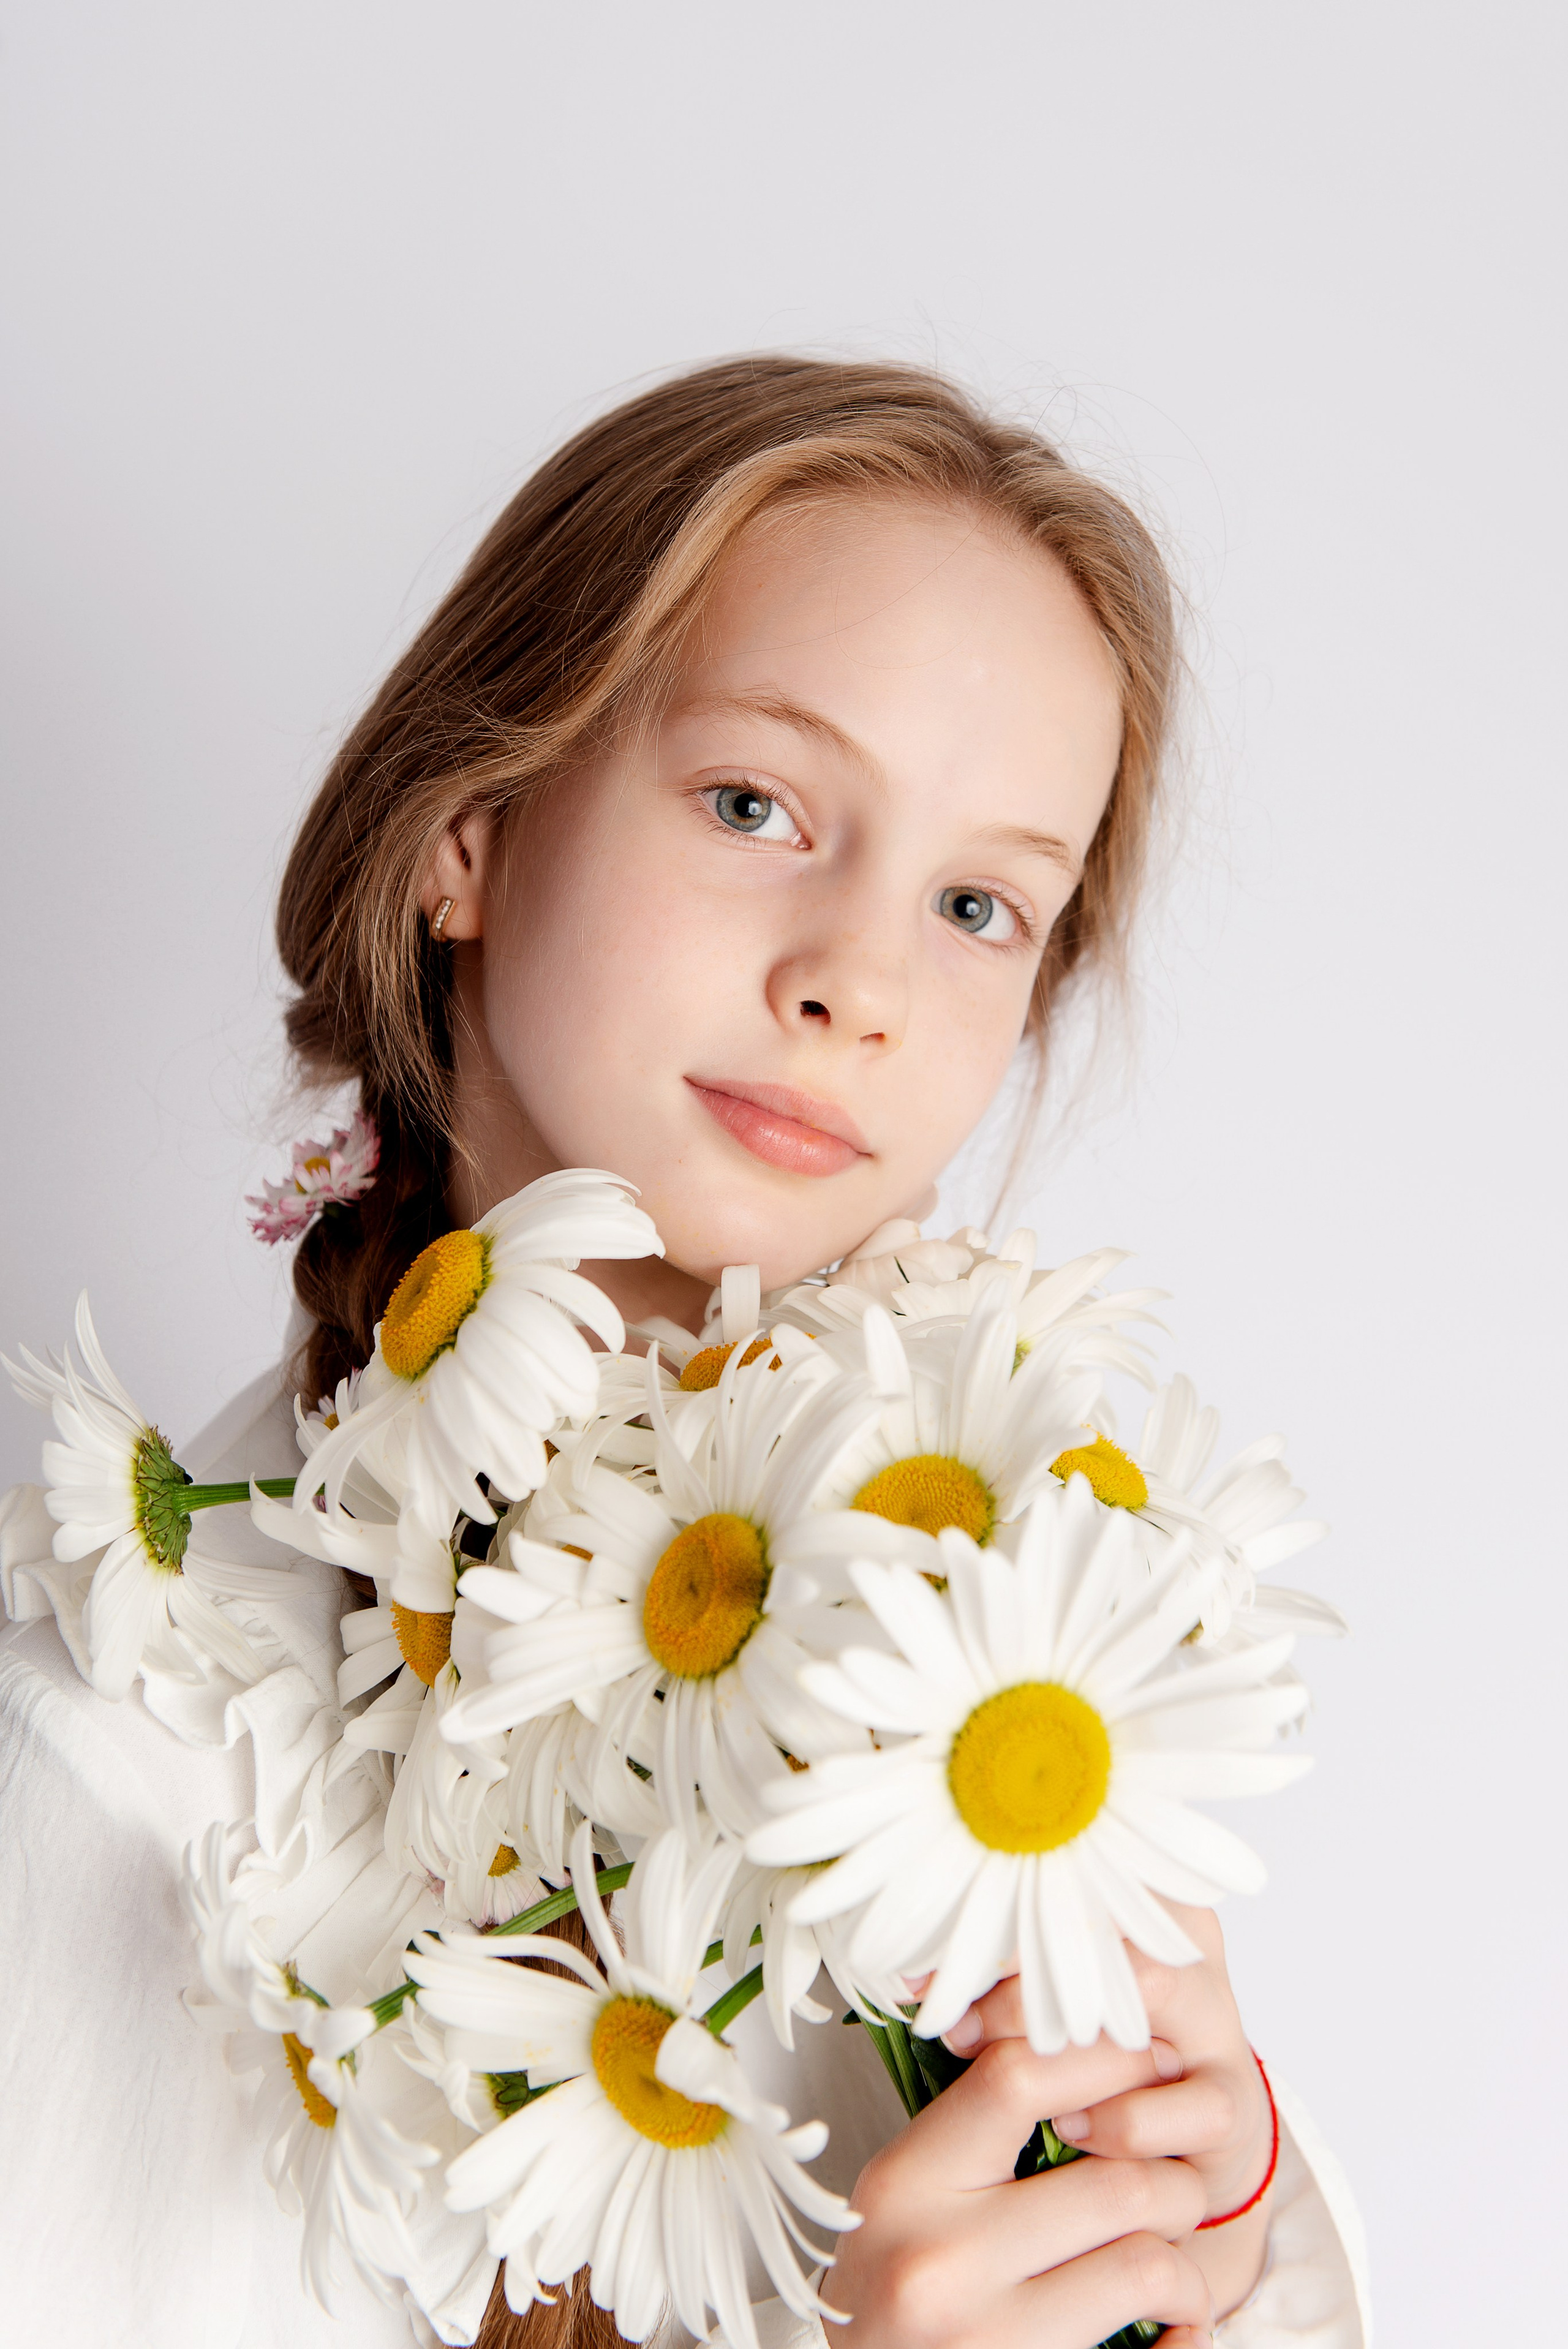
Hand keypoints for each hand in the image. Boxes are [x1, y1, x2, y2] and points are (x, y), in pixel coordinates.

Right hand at [828, 2033, 1213, 2348]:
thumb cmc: (890, 2292)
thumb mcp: (905, 2195)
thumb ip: (974, 2130)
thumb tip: (1093, 2051)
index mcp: (907, 2184)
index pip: (1018, 2080)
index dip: (1104, 2060)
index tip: (1150, 2063)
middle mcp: (940, 2260)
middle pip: (1114, 2182)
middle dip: (1172, 2179)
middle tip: (1176, 2188)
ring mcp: (986, 2337)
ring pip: (1145, 2265)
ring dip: (1184, 2262)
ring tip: (1173, 2266)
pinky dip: (1186, 2333)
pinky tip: (1177, 2326)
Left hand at [942, 1902, 1274, 2322]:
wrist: (1186, 2136)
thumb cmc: (1095, 2056)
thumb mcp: (1038, 2004)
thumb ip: (989, 1981)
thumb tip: (918, 1982)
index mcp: (1132, 1900)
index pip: (1059, 1882)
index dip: (983, 1923)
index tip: (920, 1977)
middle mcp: (1183, 1944)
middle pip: (1106, 1921)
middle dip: (1021, 1976)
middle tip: (963, 2029)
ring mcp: (1216, 2019)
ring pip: (1153, 1987)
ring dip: (1070, 2037)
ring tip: (1011, 2079)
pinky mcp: (1235, 2098)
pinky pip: (1190, 2100)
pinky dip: (1126, 2120)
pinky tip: (1076, 2131)